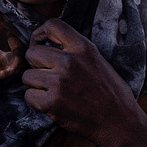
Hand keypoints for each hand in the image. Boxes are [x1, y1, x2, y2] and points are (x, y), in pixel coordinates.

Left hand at [21, 19, 141, 146]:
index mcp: (83, 47)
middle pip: (32, 53)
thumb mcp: (98, 60)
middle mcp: (69, 61)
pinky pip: (28, 96)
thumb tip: (49, 46)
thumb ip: (75, 51)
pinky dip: (36, 102)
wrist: (119, 121)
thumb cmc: (111, 93)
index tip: (38, 43)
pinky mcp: (52, 102)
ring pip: (27, 76)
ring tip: (52, 91)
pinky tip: (51, 103)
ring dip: (35, 85)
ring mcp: (59, 82)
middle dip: (36, 65)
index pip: (53, 25)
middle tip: (47, 75)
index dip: (39, 33)